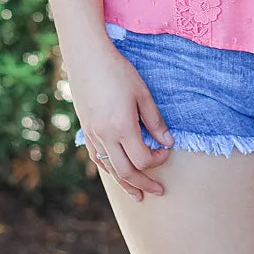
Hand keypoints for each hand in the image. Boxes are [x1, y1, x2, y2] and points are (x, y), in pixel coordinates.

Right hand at [68, 38, 173, 199]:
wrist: (88, 59)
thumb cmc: (118, 72)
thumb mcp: (142, 94)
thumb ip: (154, 121)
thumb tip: (167, 142)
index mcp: (122, 127)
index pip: (143, 158)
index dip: (158, 159)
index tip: (166, 151)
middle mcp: (105, 136)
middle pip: (126, 172)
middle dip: (144, 184)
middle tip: (158, 191)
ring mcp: (93, 135)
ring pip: (110, 169)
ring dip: (126, 184)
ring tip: (138, 194)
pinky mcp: (86, 130)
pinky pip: (98, 158)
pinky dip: (110, 169)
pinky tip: (117, 173)